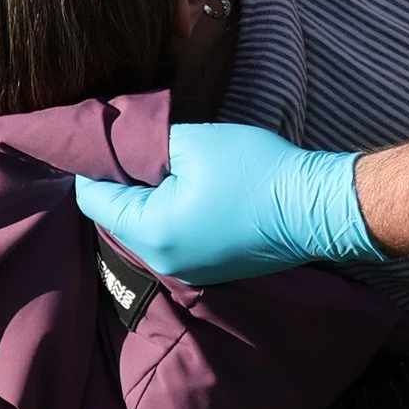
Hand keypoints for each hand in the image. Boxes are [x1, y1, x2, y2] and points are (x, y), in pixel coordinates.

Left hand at [74, 122, 376, 285]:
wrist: (317, 208)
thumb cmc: (257, 171)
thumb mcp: (194, 142)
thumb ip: (143, 142)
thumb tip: (114, 141)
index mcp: (151, 231)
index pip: (93, 199)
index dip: (91, 164)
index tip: (102, 137)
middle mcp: (162, 261)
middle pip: (117, 216)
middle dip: (121, 182)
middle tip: (136, 146)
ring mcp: (187, 271)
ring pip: (145, 229)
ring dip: (147, 199)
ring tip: (166, 166)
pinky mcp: (209, 270)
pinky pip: (172, 240)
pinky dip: (171, 215)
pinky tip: (193, 191)